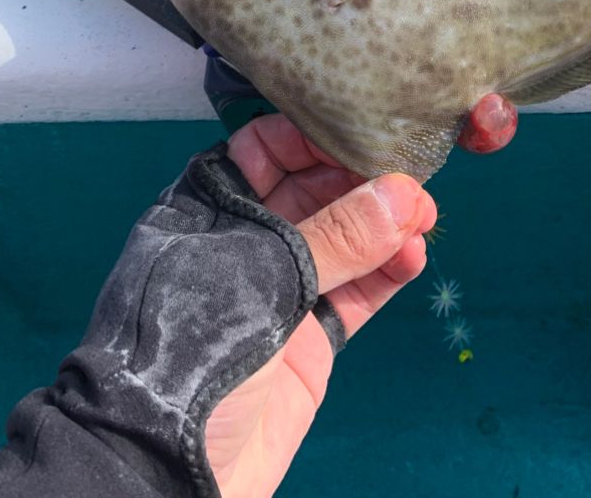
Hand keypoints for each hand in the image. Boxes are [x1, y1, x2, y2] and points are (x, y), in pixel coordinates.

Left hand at [205, 115, 435, 497]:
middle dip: (364, 182)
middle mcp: (244, 243)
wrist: (164, 471)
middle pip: (314, 193)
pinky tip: (414, 257)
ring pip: (343, 244)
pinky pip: (356, 295)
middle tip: (415, 177)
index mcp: (208, 210)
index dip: (313, 137)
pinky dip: (387, 274)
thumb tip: (405, 194)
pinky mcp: (308, 340)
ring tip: (426, 218)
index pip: (264, 151)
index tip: (367, 127)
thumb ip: (337, 236)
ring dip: (386, 228)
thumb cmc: (188, 351)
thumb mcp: (260, 278)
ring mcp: (278, 294)